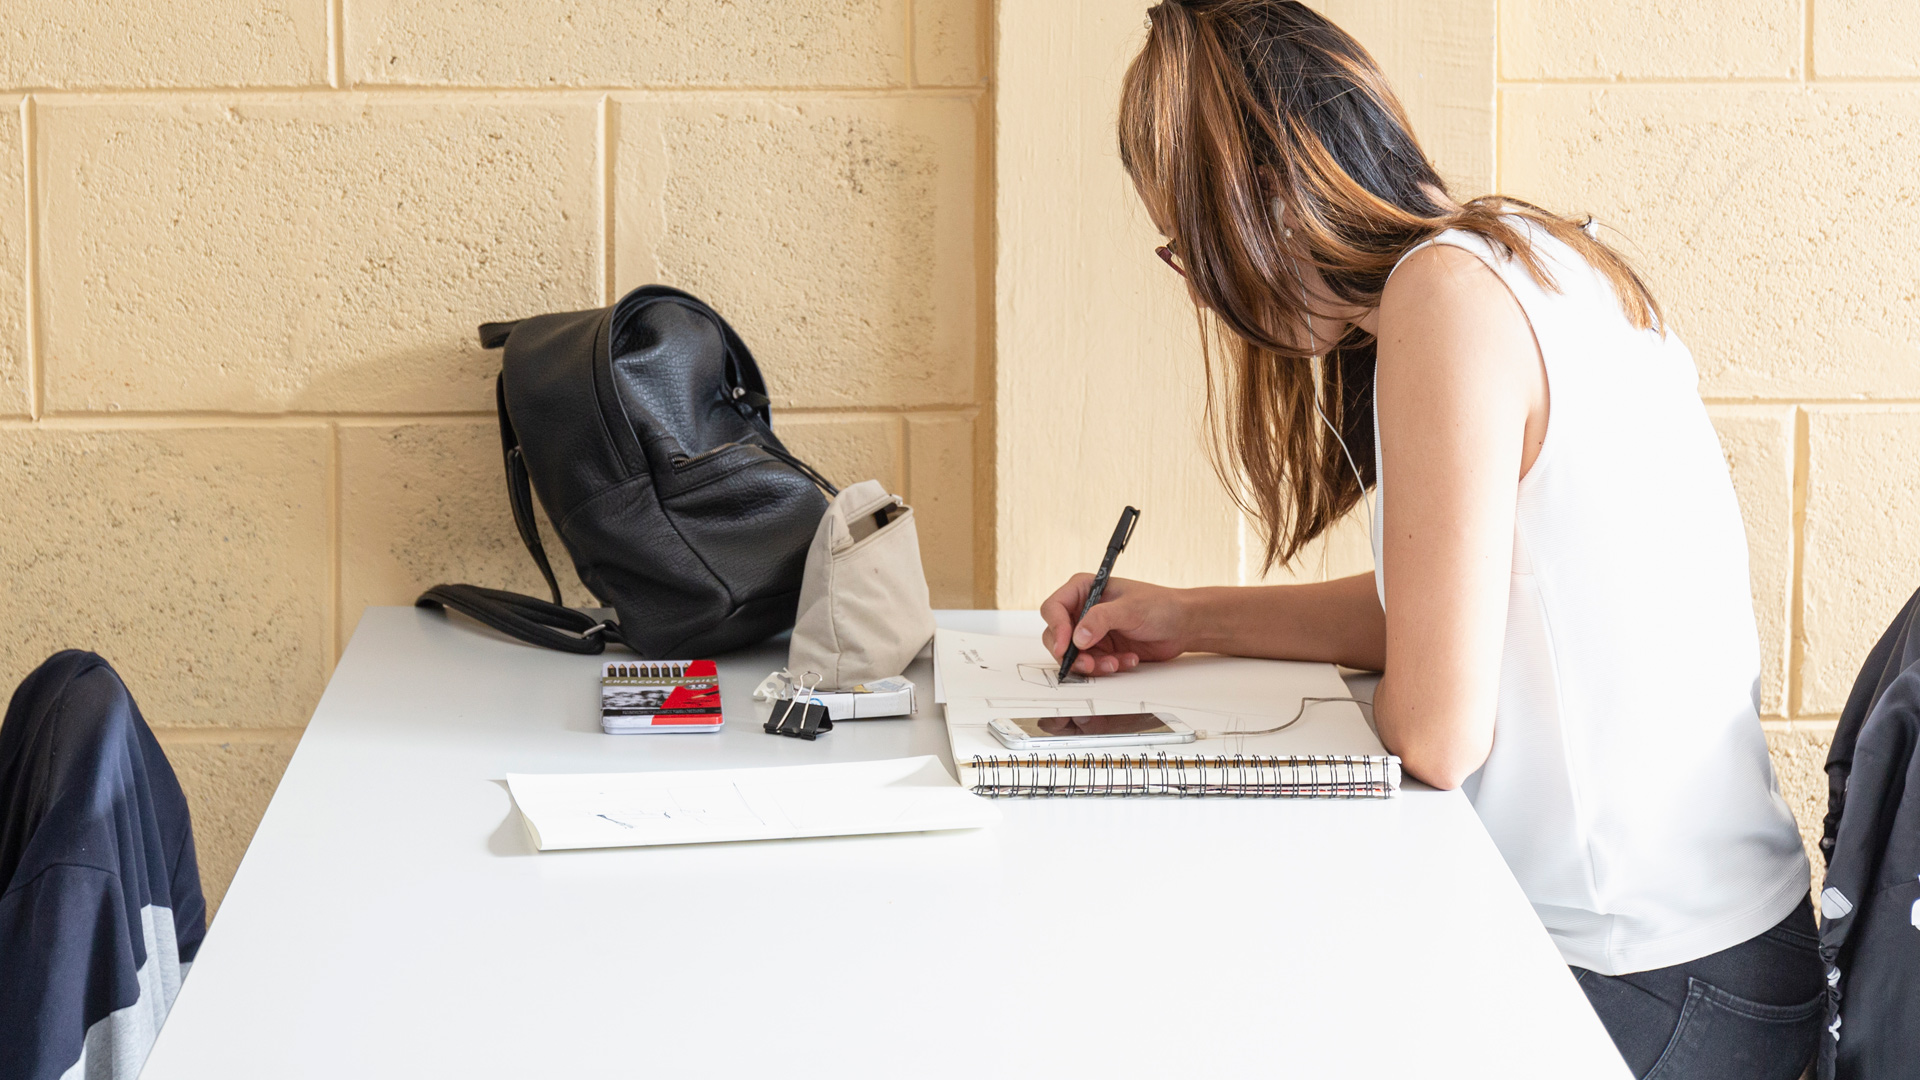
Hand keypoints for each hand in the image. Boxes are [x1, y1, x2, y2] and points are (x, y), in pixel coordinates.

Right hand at [1039, 576, 1195, 675]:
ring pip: (1073, 655)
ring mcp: (1092, 631)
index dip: (1056, 628)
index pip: (1054, 608)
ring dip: (1092, 664)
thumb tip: (1077, 637)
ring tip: (1114, 664)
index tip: (1066, 646)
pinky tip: (1127, 660)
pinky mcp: (1102, 648)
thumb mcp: (1130, 609)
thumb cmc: (1160, 605)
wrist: (1183, 625)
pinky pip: (1092, 664)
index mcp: (1084, 589)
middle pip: (1057, 635)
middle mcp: (1083, 610)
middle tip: (1088, 664)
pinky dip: (1107, 667)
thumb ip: (1100, 620)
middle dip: (1071, 653)